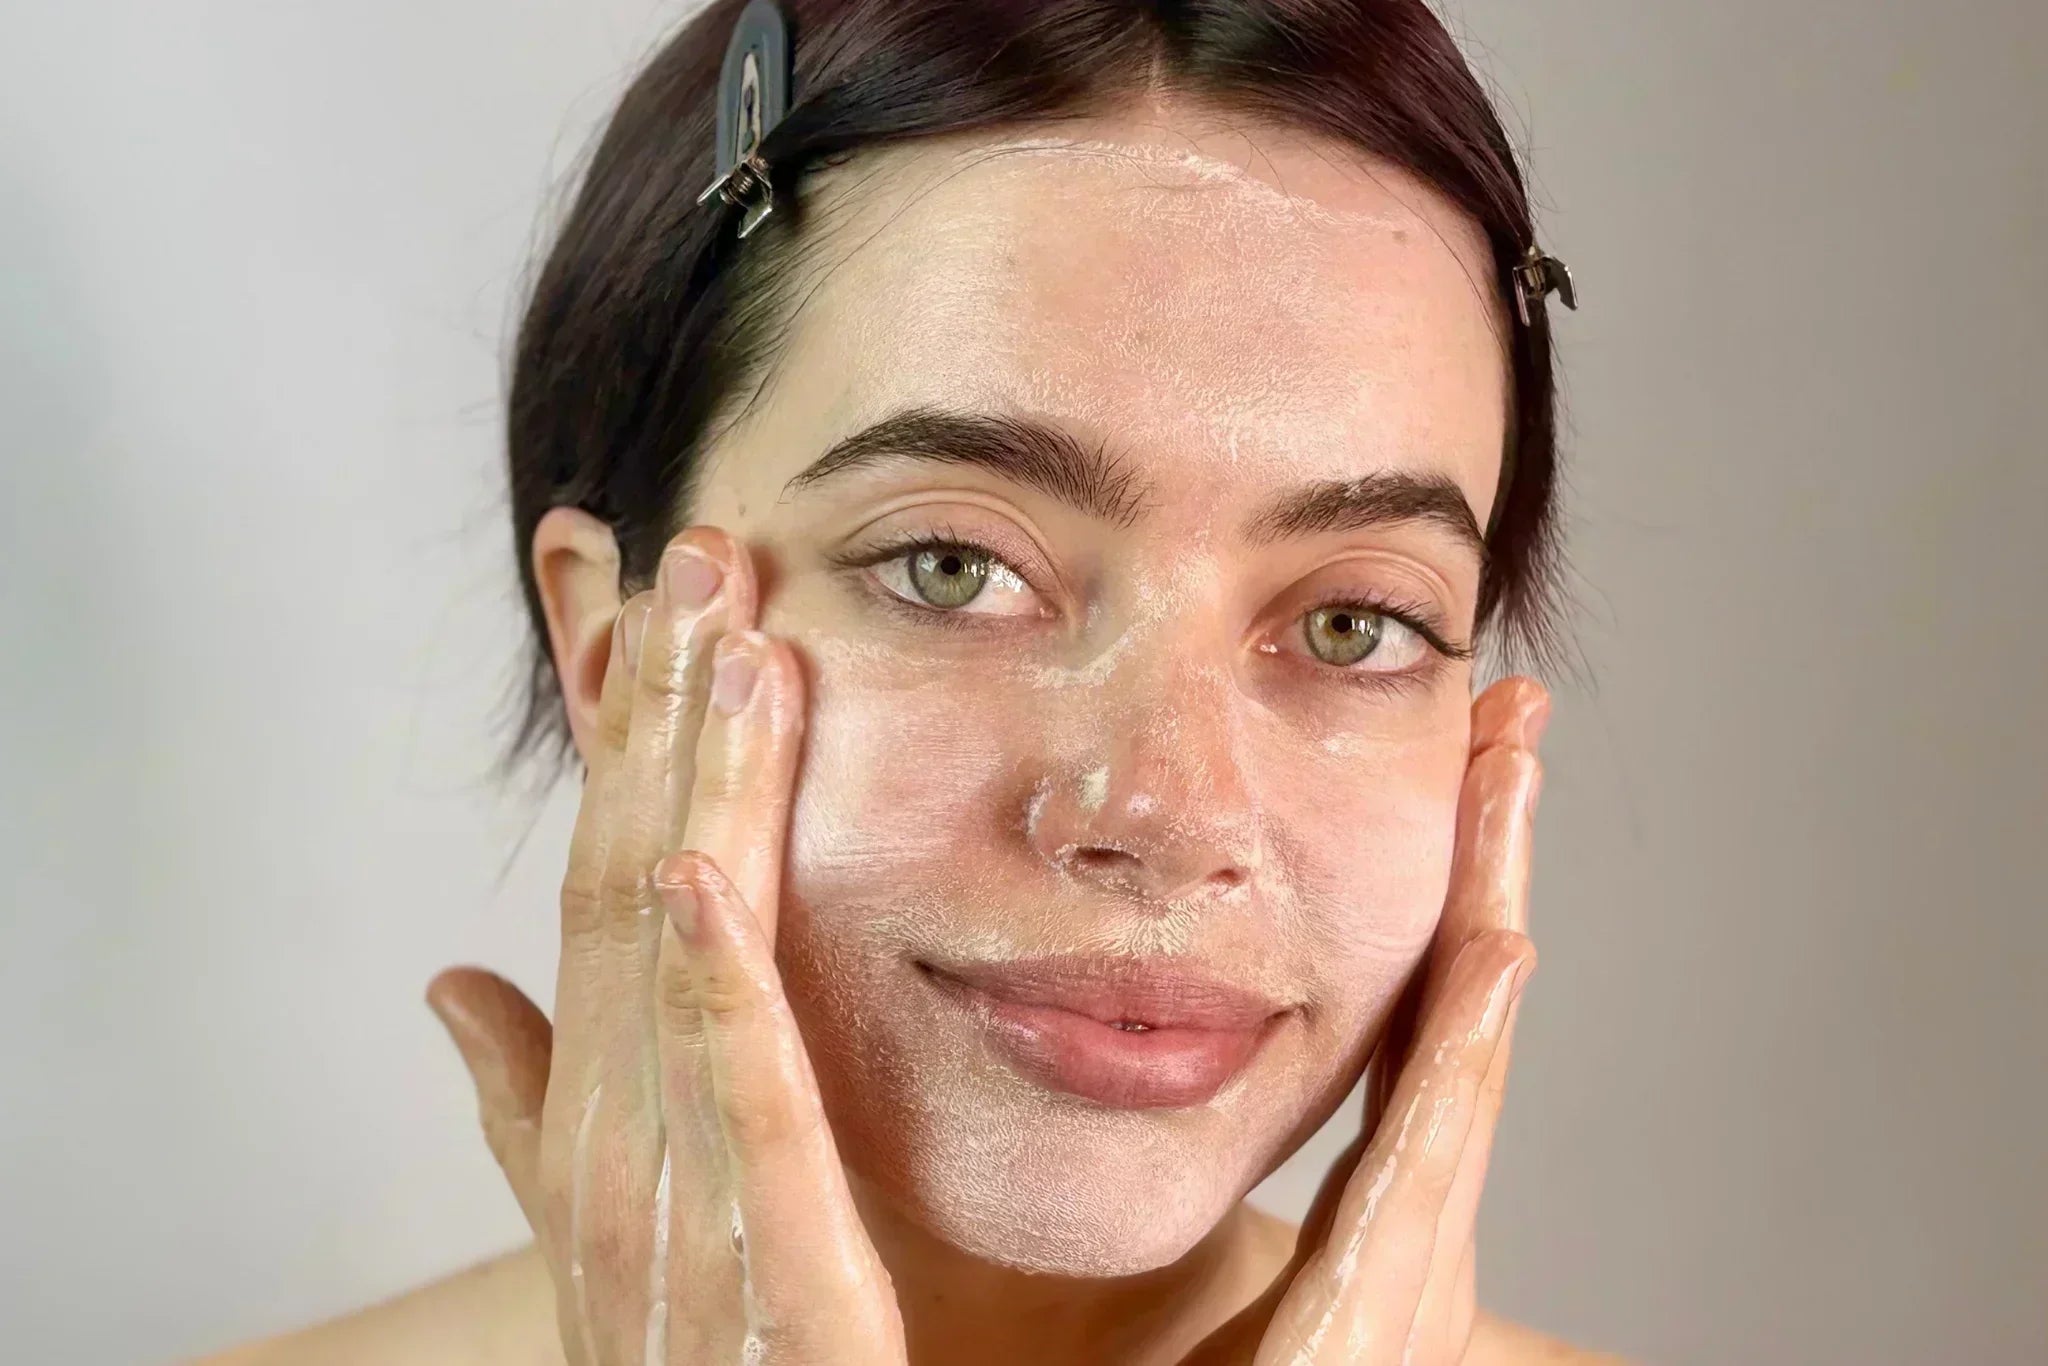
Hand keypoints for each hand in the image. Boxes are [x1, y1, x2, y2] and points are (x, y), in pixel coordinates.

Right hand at [425, 527, 907, 1364]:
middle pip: (626, 872)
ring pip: (670, 947)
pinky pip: (727, 1097)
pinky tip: (692, 872)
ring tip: (724, 633)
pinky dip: (703, 984)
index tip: (658, 604)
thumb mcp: (601, 1214)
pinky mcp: (761, 1248)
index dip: (627, 737)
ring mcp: (667, 1183)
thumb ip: (524, 1096)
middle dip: (661, 710)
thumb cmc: (683, 1354)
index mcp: (589, 1103)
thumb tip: (452, 981)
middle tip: (701, 548)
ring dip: (692, 784)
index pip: (599, 878)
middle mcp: (607, 1122)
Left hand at [1185, 677, 1548, 1365]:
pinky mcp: (1388, 1311)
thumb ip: (1185, 1203)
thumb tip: (1105, 1069)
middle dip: (1488, 872)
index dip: (1442, 917)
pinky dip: (1476, 1045)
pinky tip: (1502, 944)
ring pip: (1466, 1059)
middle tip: (1507, 732)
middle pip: (1457, 1022)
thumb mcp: (1199, 1305)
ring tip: (1510, 779)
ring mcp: (1412, 1278)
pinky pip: (1438, 1153)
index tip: (1453, 787)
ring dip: (1493, 906)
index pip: (1408, 1043)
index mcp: (1365, 1242)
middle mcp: (1405, 1248)